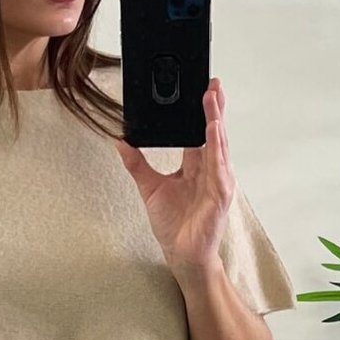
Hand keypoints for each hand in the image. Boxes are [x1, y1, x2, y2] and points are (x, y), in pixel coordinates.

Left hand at [114, 76, 234, 277]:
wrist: (182, 255)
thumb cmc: (174, 226)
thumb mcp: (149, 187)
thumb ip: (137, 163)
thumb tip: (120, 140)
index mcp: (196, 167)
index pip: (200, 132)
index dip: (202, 111)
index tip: (201, 90)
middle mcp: (210, 171)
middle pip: (213, 133)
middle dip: (214, 108)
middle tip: (212, 84)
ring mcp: (217, 182)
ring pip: (218, 145)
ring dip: (215, 121)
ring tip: (212, 99)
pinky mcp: (220, 196)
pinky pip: (219, 168)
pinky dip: (216, 149)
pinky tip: (213, 132)